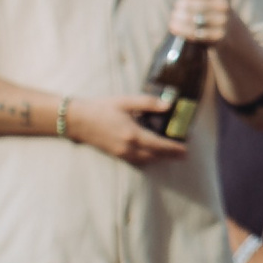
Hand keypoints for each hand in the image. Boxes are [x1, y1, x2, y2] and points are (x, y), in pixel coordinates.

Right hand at [67, 96, 187, 163]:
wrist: (77, 120)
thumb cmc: (101, 108)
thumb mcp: (126, 102)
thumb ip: (149, 104)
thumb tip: (169, 105)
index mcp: (133, 134)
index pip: (159, 145)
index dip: (174, 149)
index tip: (186, 151)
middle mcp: (128, 147)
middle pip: (154, 156)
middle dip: (170, 155)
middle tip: (183, 153)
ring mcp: (120, 153)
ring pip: (145, 160)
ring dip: (159, 158)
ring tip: (170, 152)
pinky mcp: (114, 154)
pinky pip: (135, 160)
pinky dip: (146, 159)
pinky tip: (151, 153)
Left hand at [170, 0, 236, 45]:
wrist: (239, 41)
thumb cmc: (224, 8)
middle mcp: (226, 6)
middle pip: (190, 5)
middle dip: (180, 7)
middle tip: (177, 9)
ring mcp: (223, 23)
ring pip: (190, 18)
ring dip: (178, 19)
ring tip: (174, 18)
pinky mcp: (219, 38)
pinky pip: (194, 32)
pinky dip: (181, 30)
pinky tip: (175, 27)